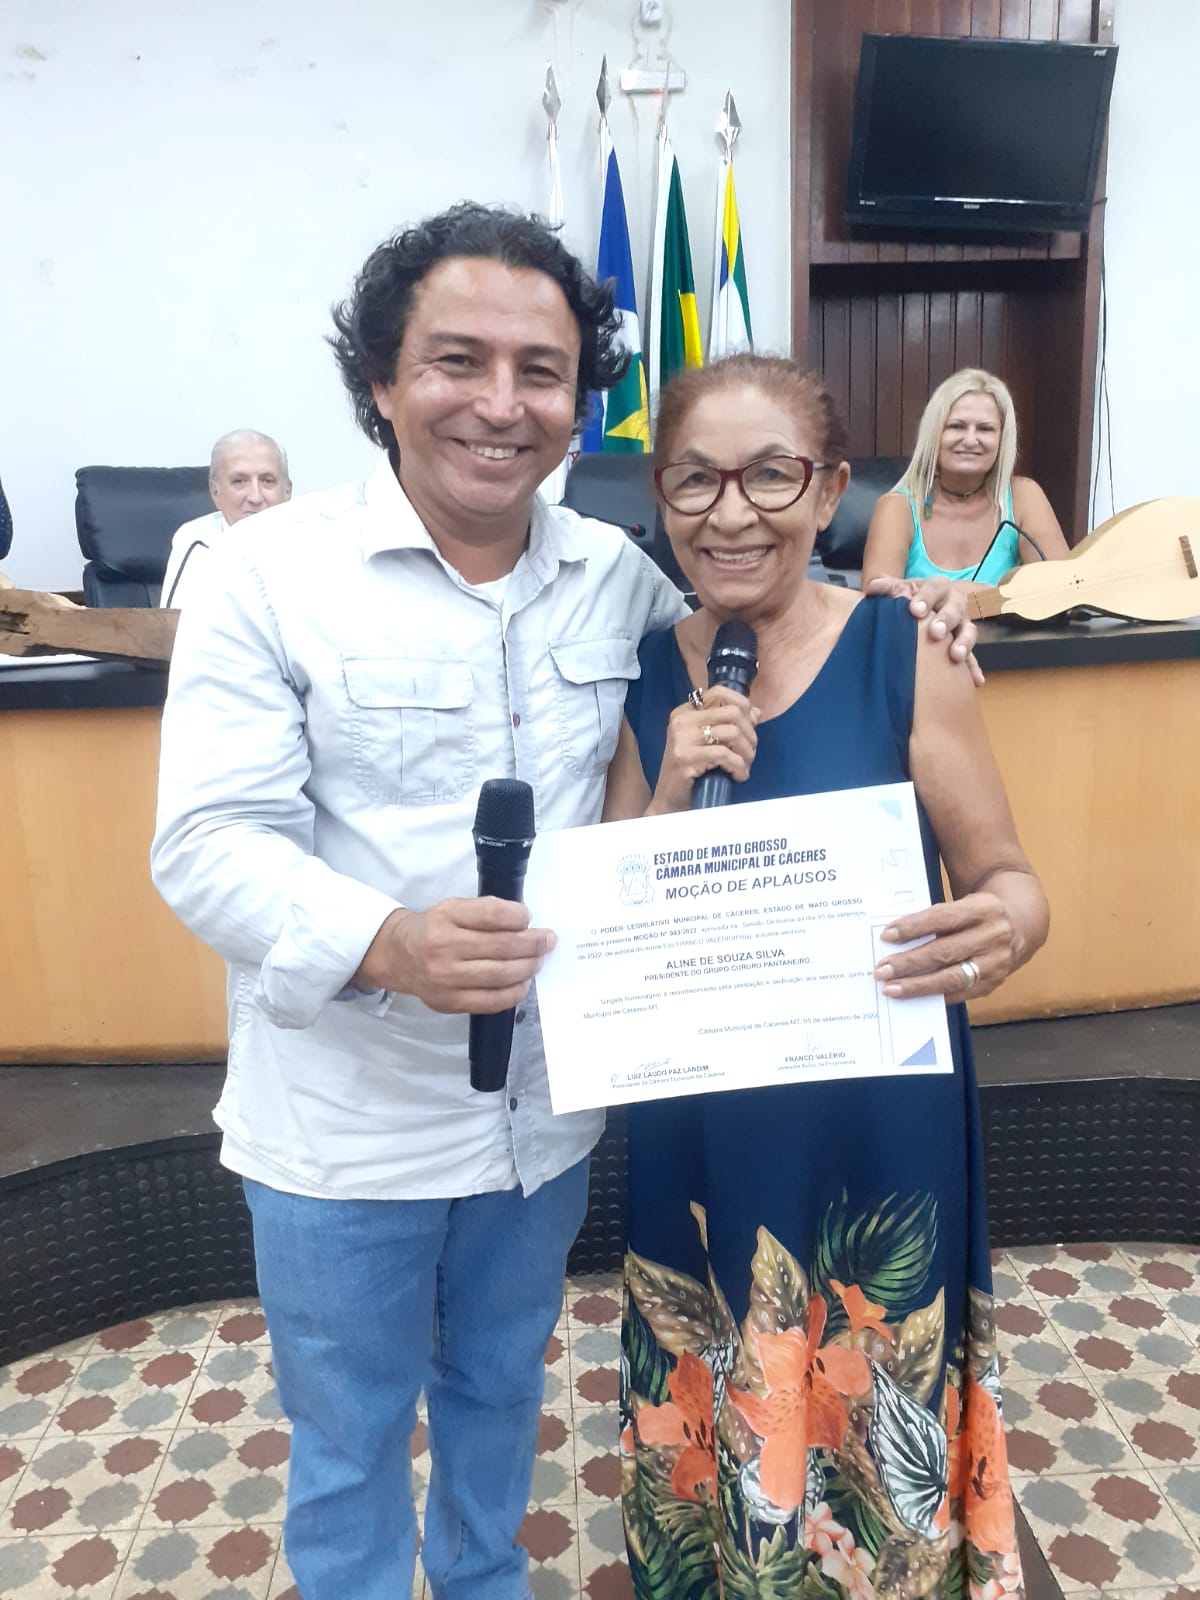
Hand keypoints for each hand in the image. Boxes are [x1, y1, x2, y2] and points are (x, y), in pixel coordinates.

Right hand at [356, 899, 554, 1013]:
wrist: (399, 956)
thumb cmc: (434, 929)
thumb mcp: (453, 908)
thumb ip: (485, 913)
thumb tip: (526, 926)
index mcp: (446, 916)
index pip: (491, 914)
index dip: (517, 916)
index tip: (529, 918)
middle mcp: (443, 946)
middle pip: (501, 947)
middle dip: (532, 944)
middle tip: (547, 941)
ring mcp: (445, 978)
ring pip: (499, 975)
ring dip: (527, 968)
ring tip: (538, 961)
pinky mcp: (448, 1002)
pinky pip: (490, 1001)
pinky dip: (513, 993)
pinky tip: (523, 984)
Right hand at [649, 685, 759, 814]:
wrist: (670, 801)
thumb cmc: (692, 772)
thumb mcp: (708, 743)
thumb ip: (728, 724)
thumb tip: (756, 712)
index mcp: (685, 712)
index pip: (719, 692)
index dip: (743, 705)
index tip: (752, 723)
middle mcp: (681, 721)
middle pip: (732, 712)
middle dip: (750, 733)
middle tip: (751, 751)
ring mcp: (681, 740)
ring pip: (732, 733)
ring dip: (747, 752)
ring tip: (745, 765)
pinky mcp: (685, 759)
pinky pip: (724, 755)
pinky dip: (739, 767)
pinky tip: (739, 775)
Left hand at [863, 575, 983, 686]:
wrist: (921, 610)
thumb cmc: (909, 600)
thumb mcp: (899, 591)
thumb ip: (887, 587)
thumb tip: (873, 587)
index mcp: (937, 588)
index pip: (933, 590)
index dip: (925, 599)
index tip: (915, 610)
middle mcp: (954, 604)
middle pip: (954, 609)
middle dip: (945, 620)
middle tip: (935, 633)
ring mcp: (962, 625)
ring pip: (968, 631)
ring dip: (964, 643)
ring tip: (956, 656)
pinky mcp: (964, 644)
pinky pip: (972, 657)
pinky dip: (973, 668)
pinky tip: (976, 681)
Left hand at [872, 892, 1017, 1001]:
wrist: (1021, 924)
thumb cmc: (978, 914)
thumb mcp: (964, 905)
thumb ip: (935, 919)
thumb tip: (895, 938)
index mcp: (982, 908)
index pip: (942, 918)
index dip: (913, 927)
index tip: (887, 935)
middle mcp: (993, 936)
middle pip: (945, 951)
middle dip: (910, 963)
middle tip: (882, 970)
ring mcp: (996, 962)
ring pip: (953, 977)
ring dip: (918, 985)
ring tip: (892, 988)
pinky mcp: (995, 983)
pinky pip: (961, 994)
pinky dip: (936, 996)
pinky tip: (915, 998)